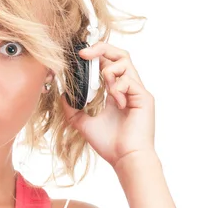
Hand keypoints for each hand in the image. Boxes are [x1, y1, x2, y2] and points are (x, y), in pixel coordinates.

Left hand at [60, 42, 155, 167]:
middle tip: (84, 54)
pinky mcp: (144, 98)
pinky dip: (117, 87)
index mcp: (116, 92)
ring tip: (103, 84)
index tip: (78, 56)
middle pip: (120, 55)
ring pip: (126, 62)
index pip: (108, 64)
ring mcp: (137, 92)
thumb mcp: (83, 123)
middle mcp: (128, 89)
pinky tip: (116, 102)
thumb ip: (73, 109)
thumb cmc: (110, 144)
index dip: (95, 56)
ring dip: (109, 69)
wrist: (125, 159)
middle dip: (101, 48)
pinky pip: (129, 80)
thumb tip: (62, 95)